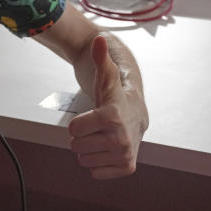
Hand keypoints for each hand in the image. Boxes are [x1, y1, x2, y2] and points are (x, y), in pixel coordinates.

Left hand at [67, 36, 143, 178]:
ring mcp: (125, 154)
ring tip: (103, 136)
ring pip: (84, 159)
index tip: (92, 115)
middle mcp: (121, 138)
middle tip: (98, 127)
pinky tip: (108, 149)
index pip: (73, 128)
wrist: (136, 115)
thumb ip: (100, 58)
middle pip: (76, 146)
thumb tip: (99, 39)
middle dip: (83, 136)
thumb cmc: (115, 95)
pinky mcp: (127, 168)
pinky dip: (98, 162)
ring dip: (90, 149)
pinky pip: (95, 172)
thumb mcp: (106, 76)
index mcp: (112, 116)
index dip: (78, 122)